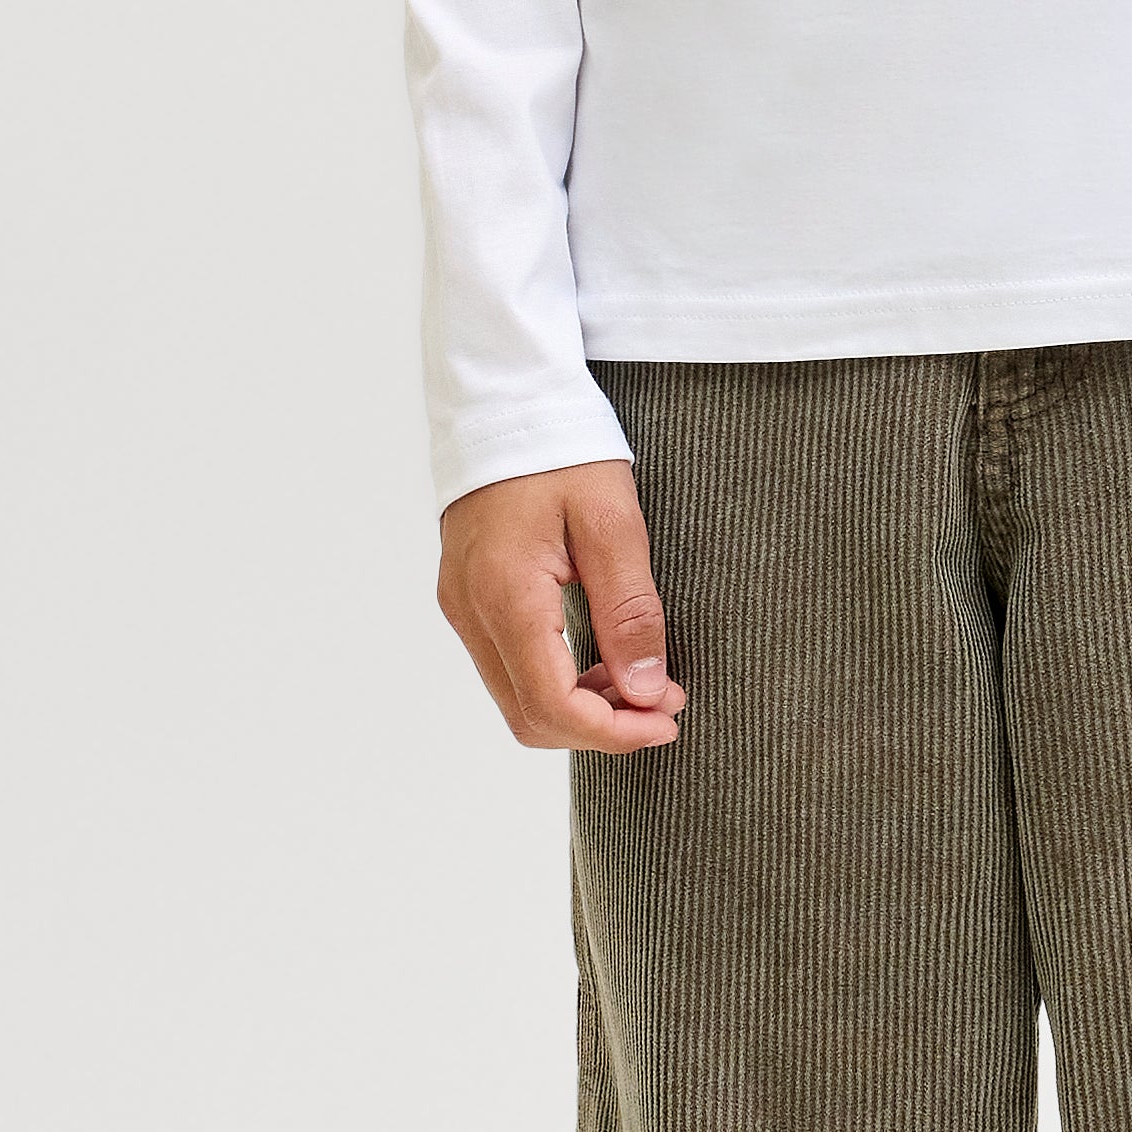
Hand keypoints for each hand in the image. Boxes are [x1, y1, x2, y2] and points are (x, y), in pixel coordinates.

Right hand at [438, 458, 684, 752]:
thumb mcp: (613, 524)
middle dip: (601, 728)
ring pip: (517, 698)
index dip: (615, 732)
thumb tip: (647, 692)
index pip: (552, 706)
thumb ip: (630, 612)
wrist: (507, 399)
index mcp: (506, 594)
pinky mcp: (466, 597)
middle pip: (530, 717)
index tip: (669, 720)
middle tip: (665, 703)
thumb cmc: (563, 450)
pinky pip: (509, 667)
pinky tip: (601, 660)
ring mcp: (462, 606)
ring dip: (581, 708)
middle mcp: (471, 611)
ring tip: (642, 682)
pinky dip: (557, 681)